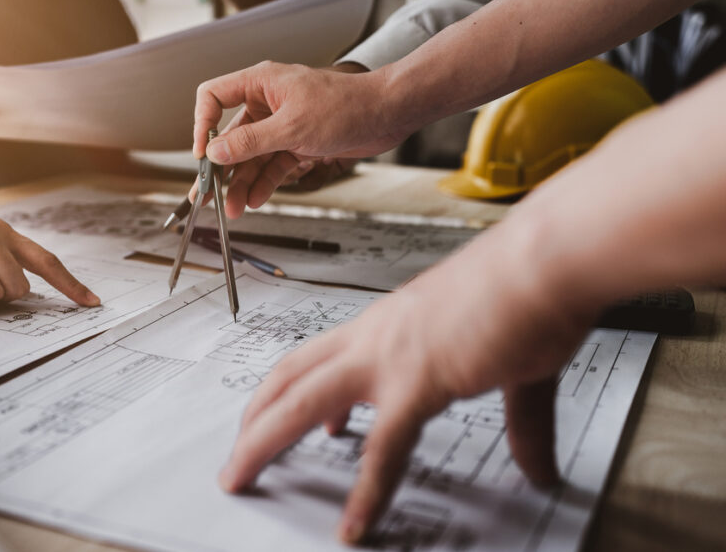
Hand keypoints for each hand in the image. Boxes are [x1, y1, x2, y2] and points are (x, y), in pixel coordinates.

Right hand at [194, 61, 382, 216]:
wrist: (387, 114)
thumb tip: (216, 152)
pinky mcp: (298, 142)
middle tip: (205, 194)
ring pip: (252, 156)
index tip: (203, 154)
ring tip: (233, 207)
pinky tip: (256, 200)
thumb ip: (250, 142)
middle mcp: (267, 102)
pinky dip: (265, 183)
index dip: (202, 126)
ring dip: (242, 182)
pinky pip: (272, 164)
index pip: (213, 97)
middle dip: (219, 167)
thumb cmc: (347, 105)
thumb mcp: (292, 127)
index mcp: (261, 83)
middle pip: (230, 135)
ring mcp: (282, 123)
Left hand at [217, 228, 590, 542]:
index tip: (284, 420)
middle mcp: (375, 337)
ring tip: (240, 478)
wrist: (548, 260)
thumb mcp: (513, 364)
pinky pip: (381, 448)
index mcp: (387, 324)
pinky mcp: (418, 382)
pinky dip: (365, 492)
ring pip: (302, 404)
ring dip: (263, 442)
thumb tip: (539, 470)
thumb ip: (522, 424)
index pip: (320, 356)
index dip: (293, 389)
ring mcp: (388, 358)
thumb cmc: (529, 290)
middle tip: (236, 454)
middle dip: (254, 416)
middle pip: (289, 377)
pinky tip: (353, 525)